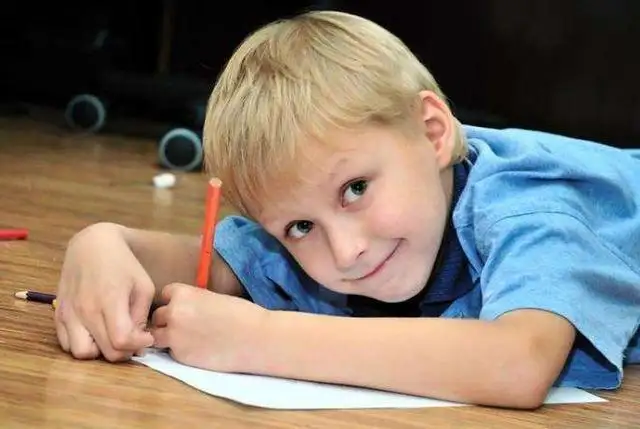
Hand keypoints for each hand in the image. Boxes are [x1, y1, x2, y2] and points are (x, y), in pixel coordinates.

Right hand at [55, 223, 154, 361]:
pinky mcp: (59, 314)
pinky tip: (96, 333)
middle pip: (105, 352)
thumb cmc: (123, 264)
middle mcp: (86, 310)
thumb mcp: (143, 285)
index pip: (121, 340)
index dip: (138, 345)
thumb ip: (141, 315)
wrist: (92, 245)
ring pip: (82, 354)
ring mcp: (69, 313)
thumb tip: (139, 340)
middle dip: (124, 351)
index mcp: (110, 300)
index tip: (147, 338)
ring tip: (112, 337)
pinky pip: (67, 344)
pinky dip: (83, 345)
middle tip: (133, 339)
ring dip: (100, 352)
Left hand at [150, 283, 267, 372]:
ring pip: (157, 336)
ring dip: (167, 337)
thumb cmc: (241, 314)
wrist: (255, 338)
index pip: (165, 294)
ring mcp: (174, 337)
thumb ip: (193, 301)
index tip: (184, 307)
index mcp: (183, 294)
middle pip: (157, 316)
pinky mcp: (180, 357)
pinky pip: (171, 352)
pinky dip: (180, 351)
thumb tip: (184, 307)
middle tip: (186, 326)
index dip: (173, 301)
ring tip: (187, 339)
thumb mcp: (213, 297)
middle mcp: (173, 314)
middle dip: (167, 320)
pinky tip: (198, 349)